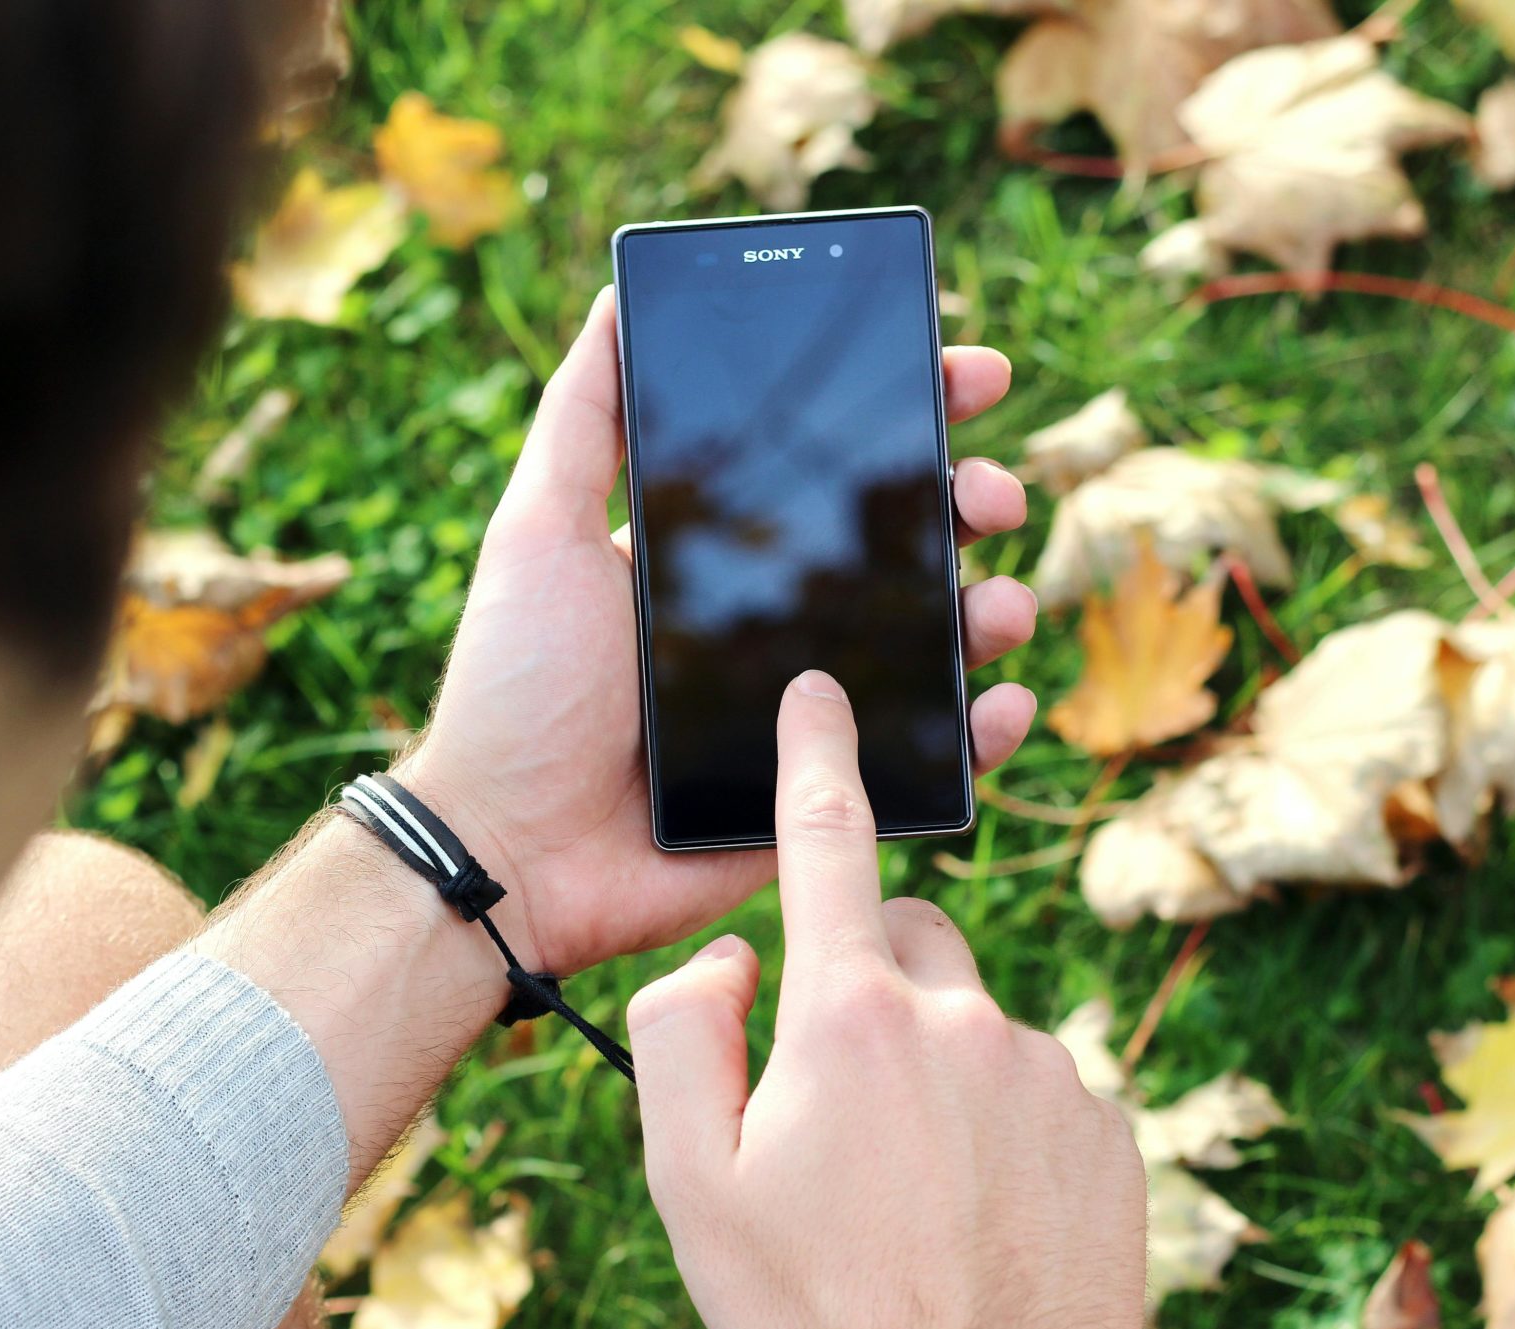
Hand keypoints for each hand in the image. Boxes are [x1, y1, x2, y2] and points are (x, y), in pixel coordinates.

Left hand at [400, 288, 1038, 973]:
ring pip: (935, 648)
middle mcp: (775, 624)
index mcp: (722, 557)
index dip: (907, 417)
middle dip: (969, 504)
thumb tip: (621, 294)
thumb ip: (581, 420)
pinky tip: (1005, 704)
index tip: (966, 374)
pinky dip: (984, 732)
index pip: (832, 470)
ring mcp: (807, 710)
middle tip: (992, 494)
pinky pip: (926, 761)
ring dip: (990, 610)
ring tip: (999, 603)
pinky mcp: (823, 794)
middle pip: (904, 549)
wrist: (509, 849)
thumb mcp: (536, 532)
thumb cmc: (512, 688)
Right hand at [627, 672, 1146, 1328]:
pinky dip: (1002, 1121)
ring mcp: (1049, 1073)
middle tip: (836, 1100)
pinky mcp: (1108, 1126)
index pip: (828, 846)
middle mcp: (964, 1020)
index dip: (817, 757)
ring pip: (974, 1021)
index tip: (821, 691)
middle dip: (869, 981)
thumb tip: (734, 957)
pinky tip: (976, 1209)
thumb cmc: (810, 1312)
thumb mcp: (690, 1185)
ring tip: (909, 1187)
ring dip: (937, 1067)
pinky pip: (1039, 1086)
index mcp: (849, 1019)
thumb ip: (682, 1036)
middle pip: (909, 938)